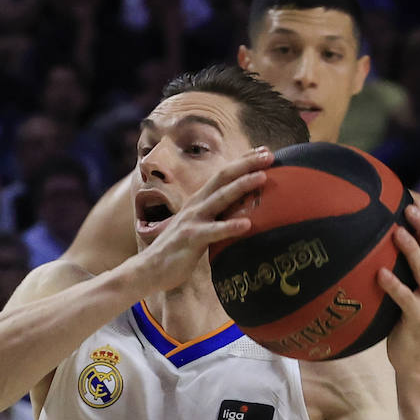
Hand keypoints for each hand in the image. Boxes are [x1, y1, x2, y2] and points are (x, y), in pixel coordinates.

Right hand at [134, 147, 271, 292]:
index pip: (223, 175)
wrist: (149, 269)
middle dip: (246, 164)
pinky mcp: (191, 239)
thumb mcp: (197, 226)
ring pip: (220, 198)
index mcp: (199, 201)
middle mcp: (196, 205)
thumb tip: (240, 212)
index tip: (264, 150)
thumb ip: (214, 216)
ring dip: (242, 186)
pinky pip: (213, 232)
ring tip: (263, 177)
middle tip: (270, 155)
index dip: (243, 161)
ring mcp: (193, 221)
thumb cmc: (178, 250)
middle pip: (223, 178)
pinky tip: (247, 224)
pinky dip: (230, 227)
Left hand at [381, 203, 419, 376]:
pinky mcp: (419, 320)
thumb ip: (408, 274)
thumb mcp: (414, 295)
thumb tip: (382, 249)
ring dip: (411, 250)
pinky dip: (393, 285)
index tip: (417, 201)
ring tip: (395, 233)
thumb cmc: (407, 325)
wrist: (416, 363)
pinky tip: (379, 273)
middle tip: (408, 207)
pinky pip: (405, 299)